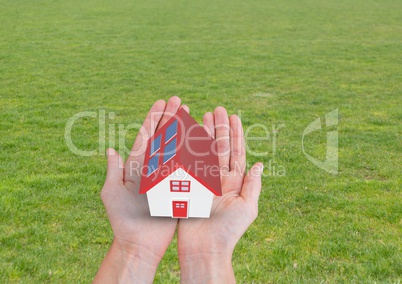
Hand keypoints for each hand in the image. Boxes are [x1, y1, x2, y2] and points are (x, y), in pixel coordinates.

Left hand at [94, 96, 187, 282]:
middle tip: (178, 100)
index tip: (162, 102)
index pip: (147, 136)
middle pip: (163, 136)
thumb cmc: (123, 219)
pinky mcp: (178, 186)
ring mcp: (167, 175)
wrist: (139, 241)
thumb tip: (112, 150)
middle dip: (170, 118)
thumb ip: (114, 171)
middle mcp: (153, 167)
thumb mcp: (112, 192)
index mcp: (137, 165)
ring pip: (177, 147)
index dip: (154, 118)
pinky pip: (187, 165)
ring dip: (182, 129)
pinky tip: (199, 137)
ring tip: (189, 112)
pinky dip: (193, 150)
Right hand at [178, 106, 262, 282]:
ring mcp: (203, 180)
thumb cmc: (228, 232)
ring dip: (204, 134)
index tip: (234, 116)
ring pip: (204, 152)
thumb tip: (259, 163)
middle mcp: (219, 178)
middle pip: (220, 147)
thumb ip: (252, 185)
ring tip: (202, 115)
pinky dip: (188, 148)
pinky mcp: (188, 185)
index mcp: (234, 182)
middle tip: (217, 109)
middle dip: (219, 128)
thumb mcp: (247, 209)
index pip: (237, 152)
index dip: (236, 134)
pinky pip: (189, 163)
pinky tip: (187, 134)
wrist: (204, 249)